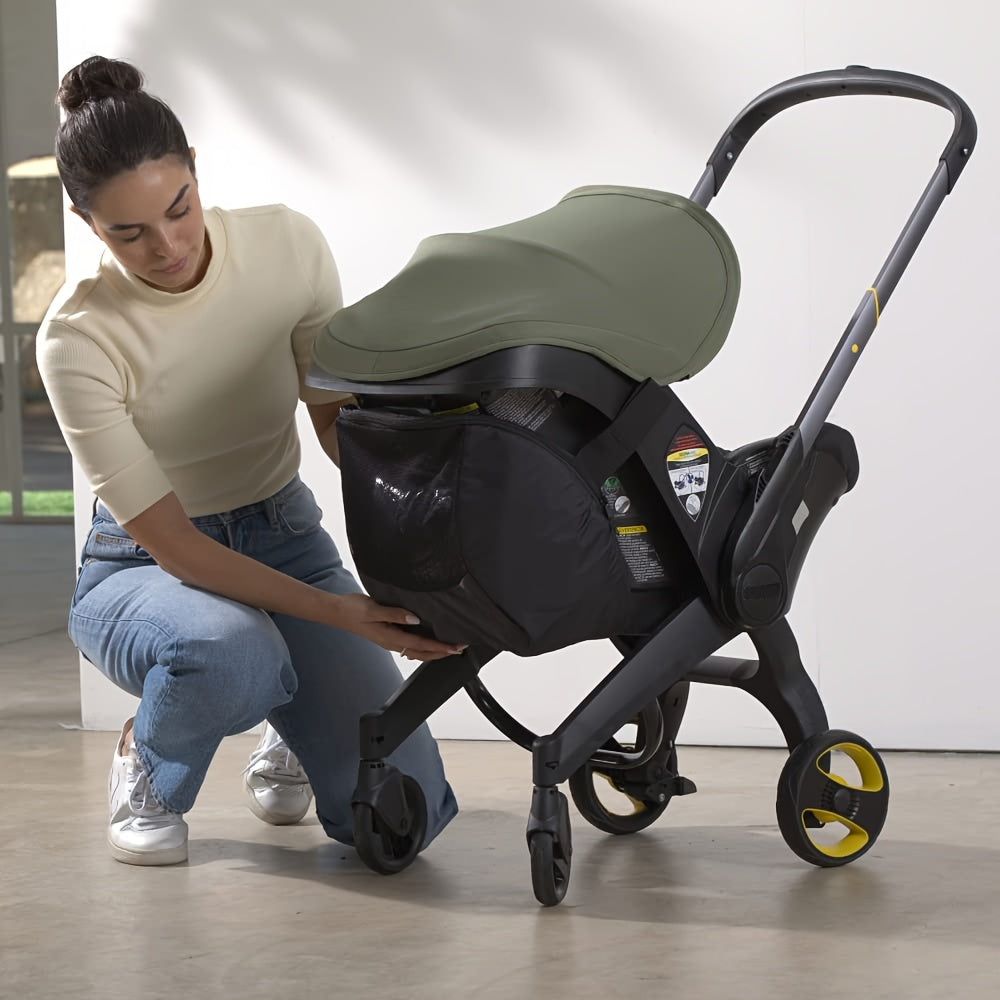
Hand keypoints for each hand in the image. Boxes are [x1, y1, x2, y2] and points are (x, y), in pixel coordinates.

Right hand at [331, 592, 465, 661]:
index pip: (421, 645)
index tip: (455, 647)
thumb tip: (415, 619)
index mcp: (390, 637)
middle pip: (422, 652)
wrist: (336, 611)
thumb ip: (395, 614)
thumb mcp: (374, 609)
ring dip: (433, 650)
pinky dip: (422, 645)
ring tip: (448, 647)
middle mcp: (392, 642)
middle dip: (442, 652)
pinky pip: (409, 644)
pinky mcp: (386, 635)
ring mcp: (389, 640)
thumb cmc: (352, 609)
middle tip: (459, 649)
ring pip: (416, 650)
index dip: (440, 647)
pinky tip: (426, 640)